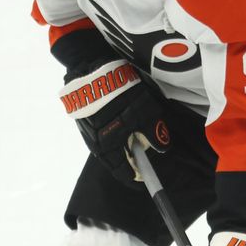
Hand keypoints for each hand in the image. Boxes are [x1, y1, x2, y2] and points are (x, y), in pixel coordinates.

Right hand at [59, 59, 169, 184]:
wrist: (90, 65)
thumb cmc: (120, 92)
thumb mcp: (145, 112)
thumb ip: (155, 133)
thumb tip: (162, 148)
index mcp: (108, 146)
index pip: (122, 172)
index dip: (135, 177)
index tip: (144, 179)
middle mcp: (94, 143)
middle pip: (113, 160)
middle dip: (128, 161)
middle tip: (141, 158)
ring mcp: (86, 130)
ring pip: (106, 147)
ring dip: (120, 147)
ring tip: (133, 141)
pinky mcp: (84, 118)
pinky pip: (100, 134)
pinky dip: (112, 135)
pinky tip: (121, 127)